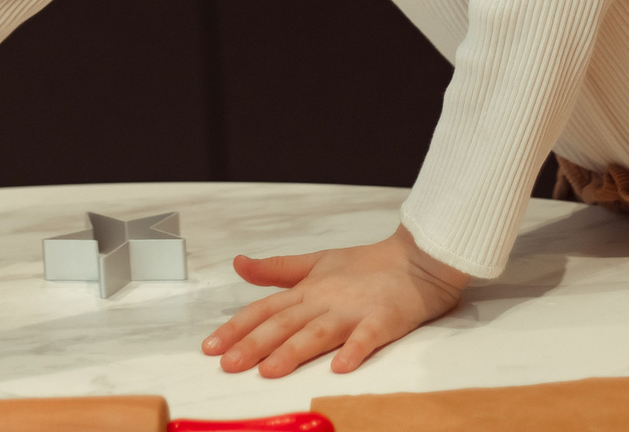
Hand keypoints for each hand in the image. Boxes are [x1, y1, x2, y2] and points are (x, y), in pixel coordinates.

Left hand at [202, 225, 469, 378]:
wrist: (417, 258)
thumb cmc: (366, 265)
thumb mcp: (316, 262)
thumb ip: (277, 269)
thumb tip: (239, 263)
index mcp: (307, 290)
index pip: (265, 309)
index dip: (237, 328)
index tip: (210, 348)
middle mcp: (324, 301)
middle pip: (284, 324)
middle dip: (254, 344)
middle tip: (229, 364)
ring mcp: (353, 311)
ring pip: (318, 333)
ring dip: (293, 351)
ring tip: (270, 370)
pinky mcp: (383, 320)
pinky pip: (367, 337)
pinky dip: (354, 351)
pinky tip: (340, 367)